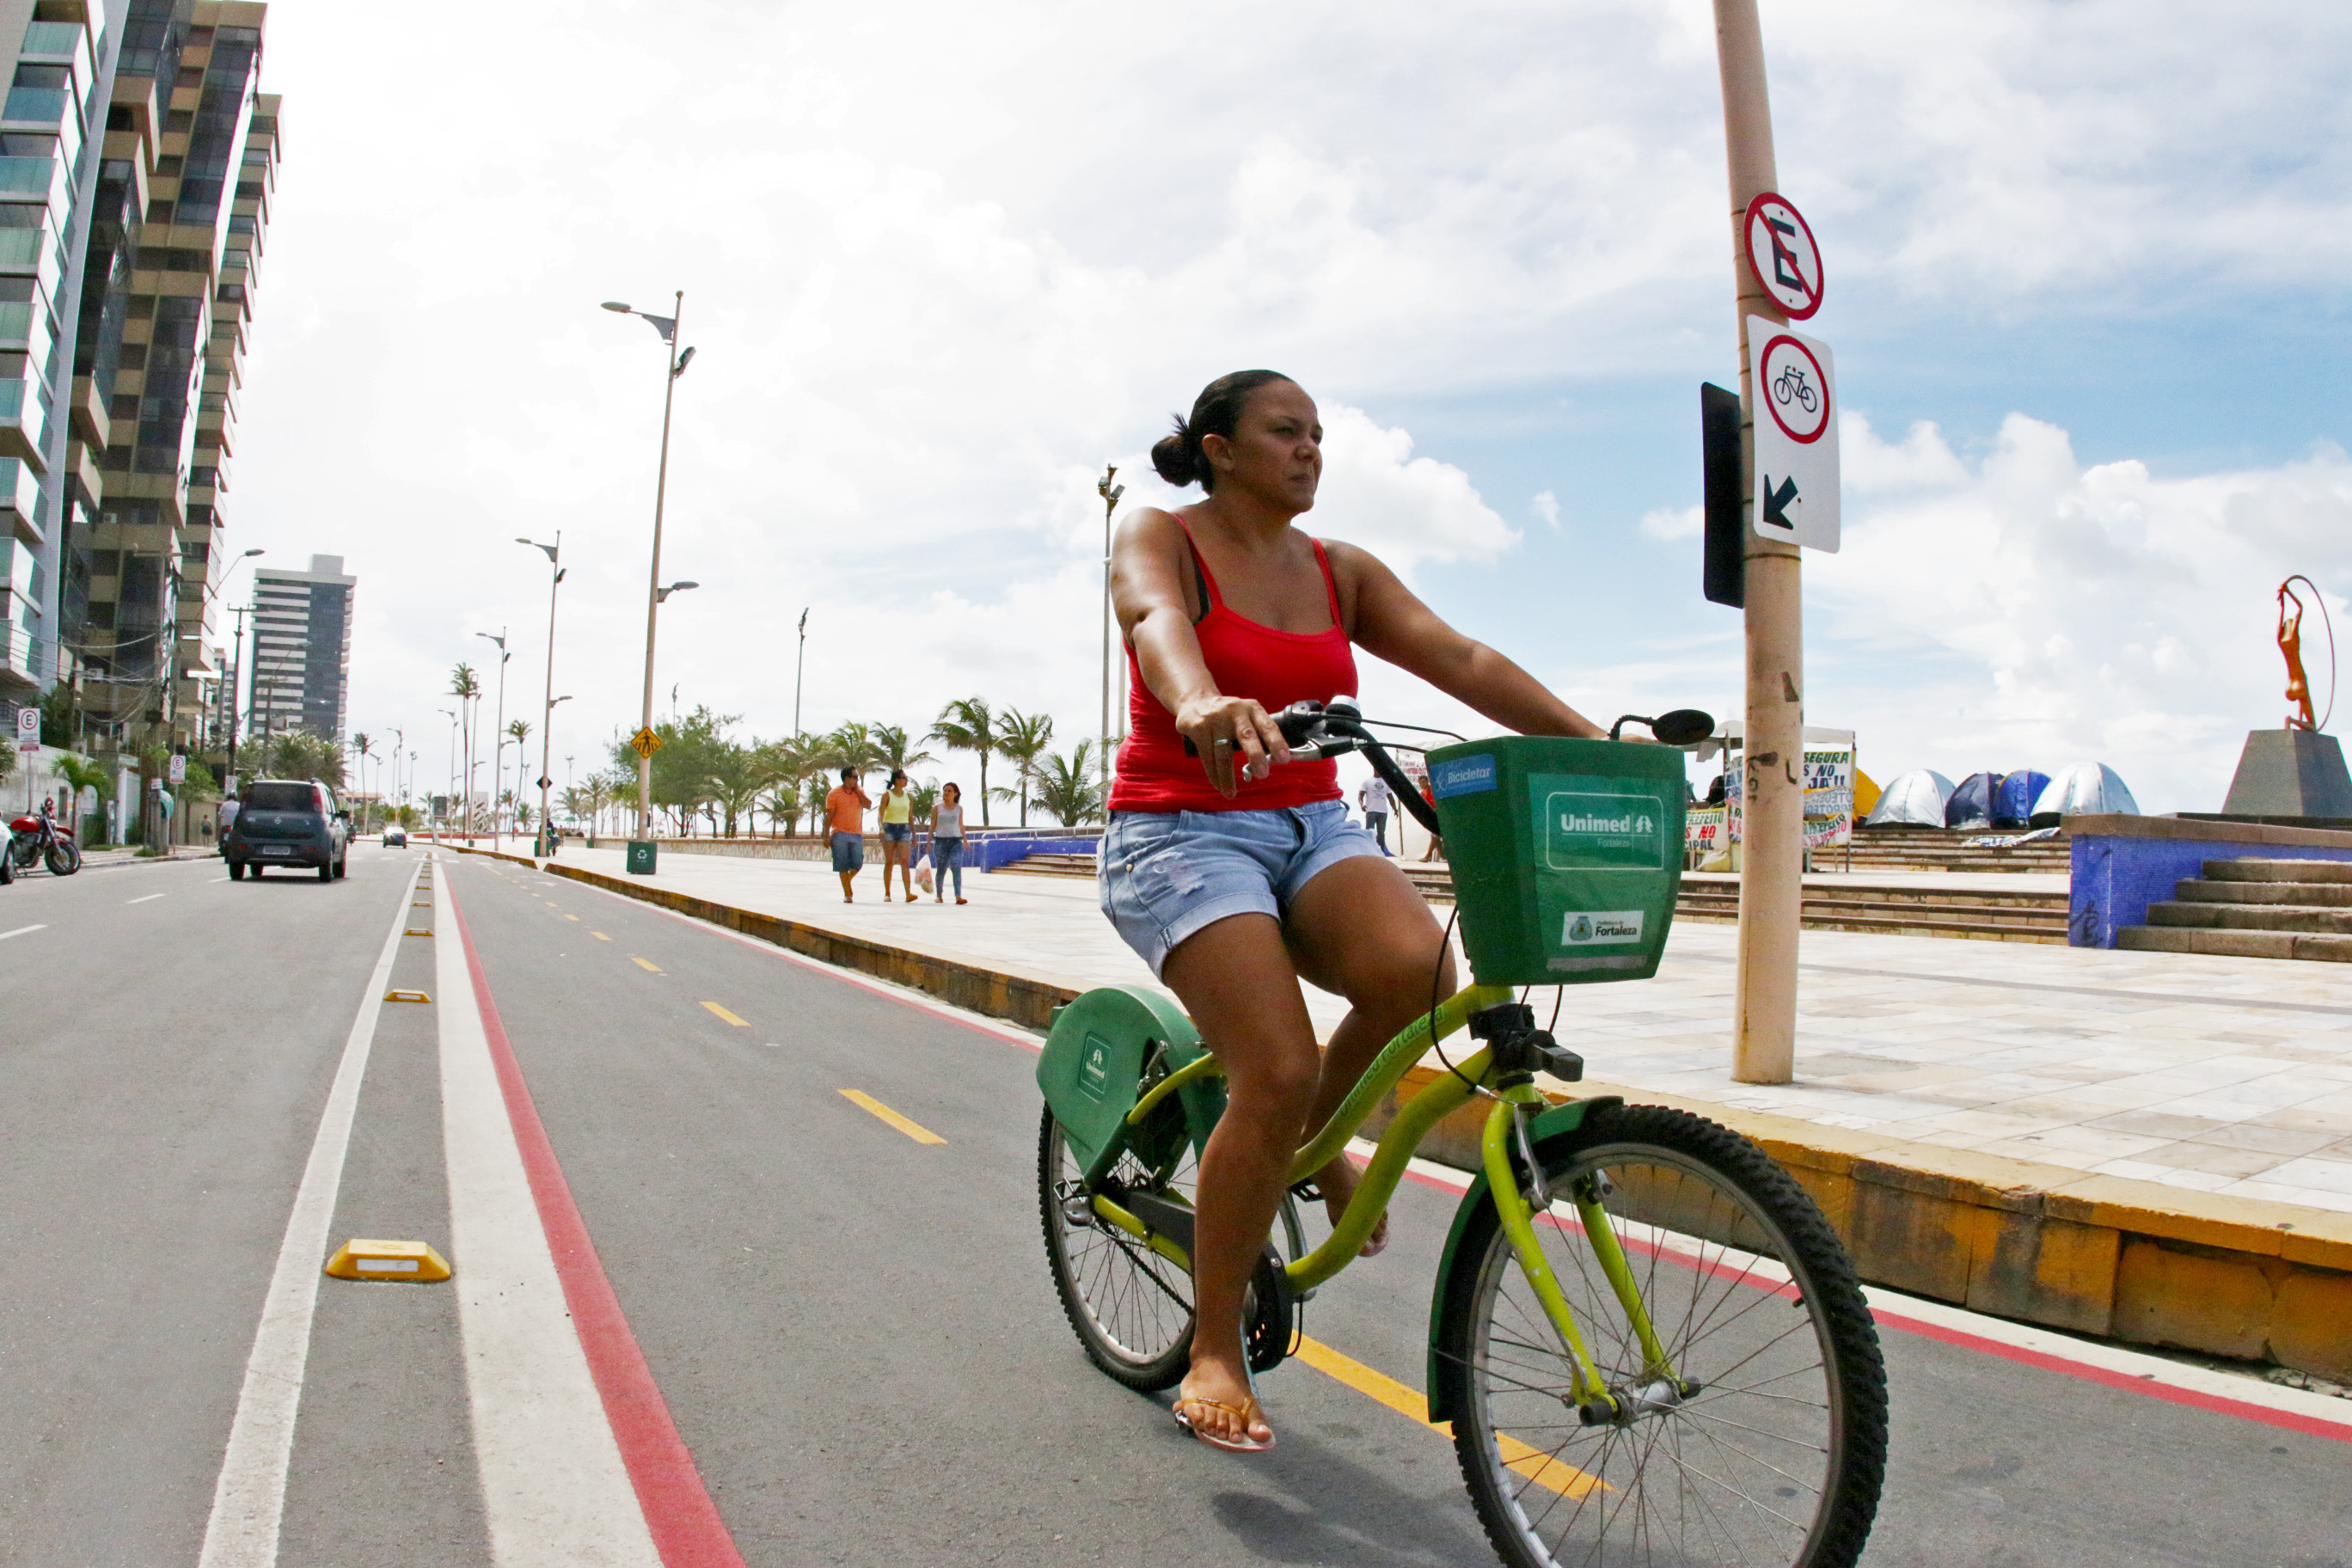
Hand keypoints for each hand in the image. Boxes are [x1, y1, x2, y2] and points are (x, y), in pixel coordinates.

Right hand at [1174, 695, 1289, 795]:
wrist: (1195, 701)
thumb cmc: (1228, 716)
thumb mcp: (1246, 716)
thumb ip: (1258, 734)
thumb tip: (1272, 761)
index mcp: (1252, 709)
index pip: (1268, 726)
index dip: (1276, 742)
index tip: (1284, 759)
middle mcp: (1235, 712)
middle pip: (1246, 736)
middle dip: (1256, 756)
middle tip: (1262, 774)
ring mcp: (1215, 720)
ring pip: (1223, 753)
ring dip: (1227, 776)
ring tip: (1231, 793)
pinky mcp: (1199, 728)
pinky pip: (1208, 757)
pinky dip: (1214, 775)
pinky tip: (1218, 785)